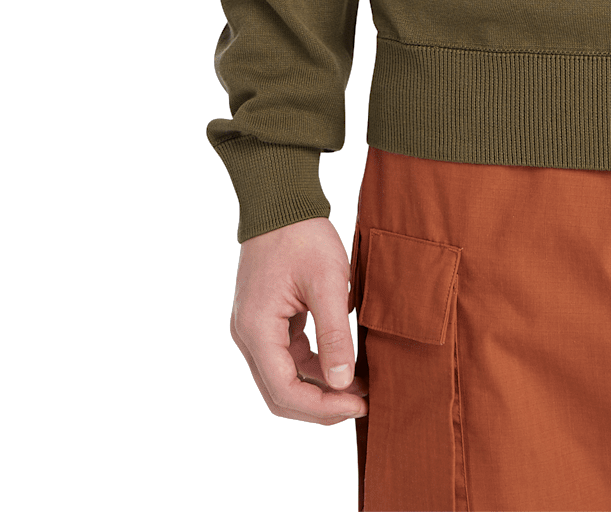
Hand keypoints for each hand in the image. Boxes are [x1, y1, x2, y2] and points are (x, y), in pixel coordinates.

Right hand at [229, 215, 367, 424]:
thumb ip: (334, 335)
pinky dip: (314, 366)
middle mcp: (248, 337)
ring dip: (319, 387)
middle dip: (321, 405)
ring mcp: (255, 330)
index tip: (359, 405)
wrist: (281, 202)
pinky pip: (287, 358)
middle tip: (362, 404)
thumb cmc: (303, 236)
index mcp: (257, 330)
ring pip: (284, 378)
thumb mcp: (328, 282)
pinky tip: (343, 365)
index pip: (285, 391)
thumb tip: (342, 383)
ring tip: (359, 387)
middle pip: (280, 393)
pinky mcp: (267, 322)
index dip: (322, 407)